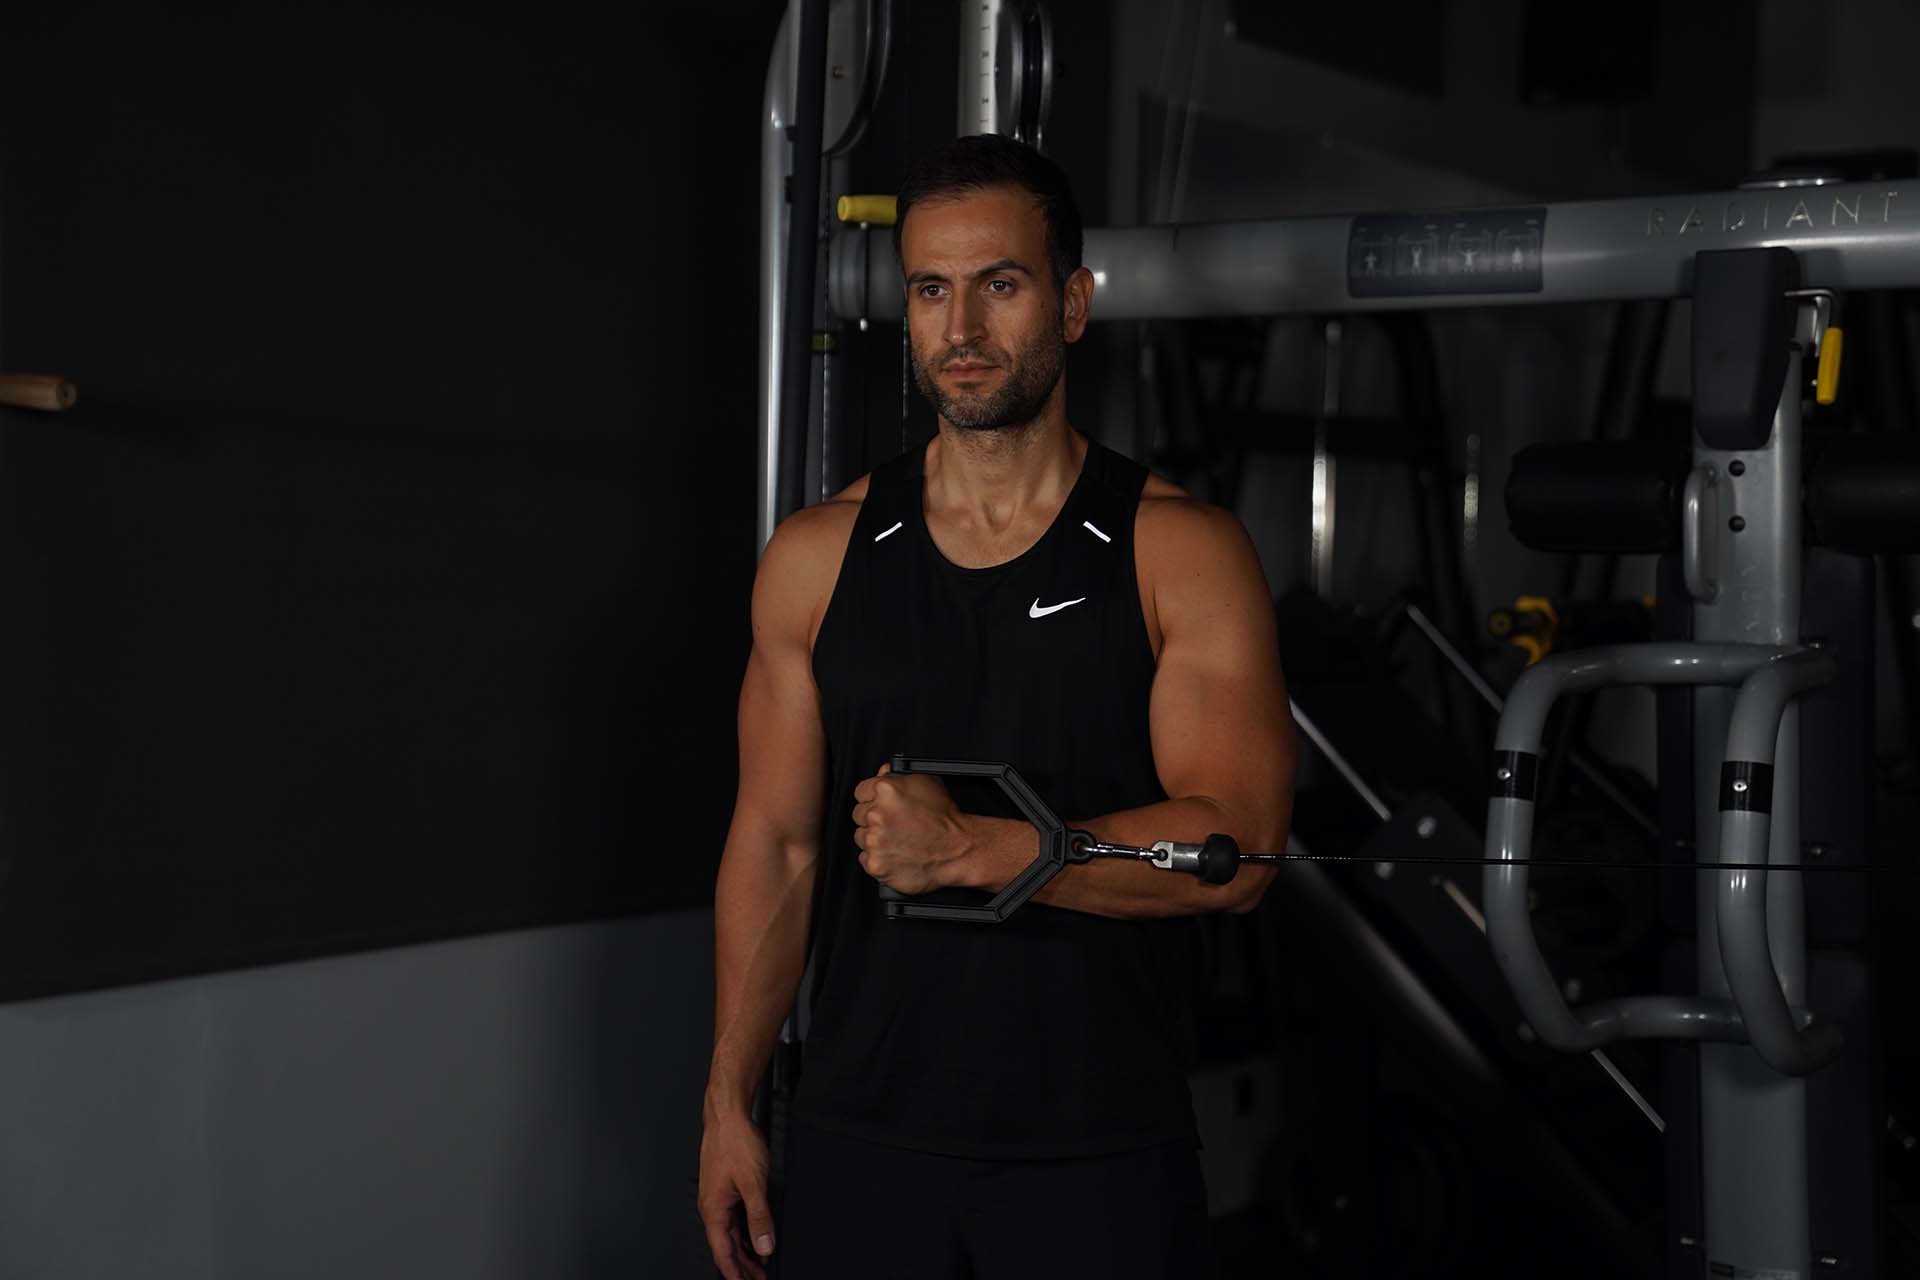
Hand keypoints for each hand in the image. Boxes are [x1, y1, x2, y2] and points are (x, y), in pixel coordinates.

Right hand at [697, 1108, 776, 1279]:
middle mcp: (712, 1207)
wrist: (728, 1115)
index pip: (723, 1253)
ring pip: (730, 1232)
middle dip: (743, 1265)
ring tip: (760, 1264)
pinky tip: (756, 1235)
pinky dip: (745, 1231)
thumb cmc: (735, 1143)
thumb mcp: (753, 1183)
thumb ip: (759, 1217)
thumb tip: (764, 1246)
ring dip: (745, 1249)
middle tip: (760, 1279)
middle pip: (726, 1246)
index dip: (736, 1273)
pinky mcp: (725, 1188)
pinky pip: (734, 1218)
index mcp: (714, 1210)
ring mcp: (718, 1197)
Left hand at [852, 763, 973, 893]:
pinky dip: (878, 858)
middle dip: (874, 818)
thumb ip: (897, 774)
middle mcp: (877, 814)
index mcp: (886, 790)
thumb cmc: (945, 818)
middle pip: (858, 814)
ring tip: (898, 839)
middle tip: (894, 824)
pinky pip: (865, 858)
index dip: (872, 799)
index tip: (881, 806)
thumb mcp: (927, 782)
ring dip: (875, 839)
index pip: (860, 791)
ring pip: (861, 837)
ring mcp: (874, 840)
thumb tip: (882, 771)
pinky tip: (895, 853)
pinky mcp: (876, 863)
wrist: (957, 850)